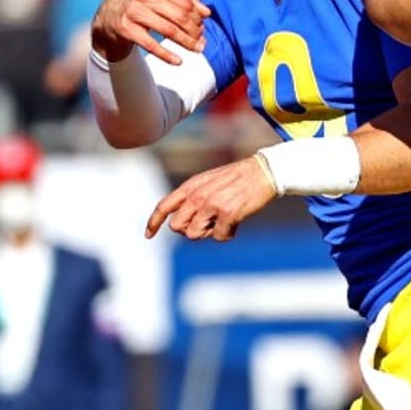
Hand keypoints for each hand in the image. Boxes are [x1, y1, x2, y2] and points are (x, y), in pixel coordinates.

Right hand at [91, 0, 210, 65]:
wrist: (106, 16)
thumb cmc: (139, 5)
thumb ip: (183, 1)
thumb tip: (207, 12)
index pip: (185, 3)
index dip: (198, 18)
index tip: (203, 28)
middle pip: (180, 17)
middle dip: (195, 32)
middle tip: (202, 43)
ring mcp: (133, 12)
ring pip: (169, 30)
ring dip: (186, 43)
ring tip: (198, 50)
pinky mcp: (126, 29)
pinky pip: (151, 45)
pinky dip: (167, 55)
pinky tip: (178, 61)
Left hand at [145, 155, 276, 241]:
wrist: (263, 172)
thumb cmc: (237, 178)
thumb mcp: (208, 182)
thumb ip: (192, 198)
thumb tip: (182, 224)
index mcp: (191, 186)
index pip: (164, 206)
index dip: (153, 222)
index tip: (148, 235)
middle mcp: (197, 195)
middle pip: (177, 227)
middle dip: (190, 230)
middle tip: (207, 224)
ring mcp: (211, 205)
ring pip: (194, 234)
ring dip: (209, 232)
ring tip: (223, 221)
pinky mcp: (227, 213)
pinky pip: (219, 236)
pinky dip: (228, 234)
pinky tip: (237, 223)